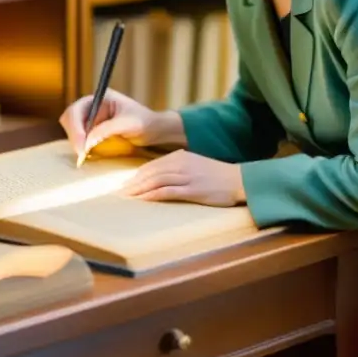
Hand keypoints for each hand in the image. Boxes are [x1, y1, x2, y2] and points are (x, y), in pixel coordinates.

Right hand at [59, 90, 183, 161]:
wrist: (154, 130)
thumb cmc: (144, 122)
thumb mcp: (127, 124)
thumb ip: (106, 130)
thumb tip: (87, 141)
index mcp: (100, 98)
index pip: (76, 110)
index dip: (75, 128)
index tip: (82, 145)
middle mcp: (92, 106)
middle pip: (70, 120)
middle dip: (74, 136)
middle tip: (82, 154)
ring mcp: (91, 119)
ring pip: (73, 130)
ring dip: (76, 142)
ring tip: (85, 155)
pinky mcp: (93, 131)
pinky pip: (80, 138)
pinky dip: (81, 147)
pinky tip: (88, 155)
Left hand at [121, 150, 244, 206]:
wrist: (239, 180)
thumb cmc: (217, 176)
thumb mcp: (195, 166)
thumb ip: (178, 168)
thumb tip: (159, 178)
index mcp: (180, 156)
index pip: (151, 166)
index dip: (136, 176)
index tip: (124, 185)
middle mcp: (181, 163)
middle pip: (150, 173)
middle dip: (132, 184)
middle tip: (118, 193)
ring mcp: (187, 176)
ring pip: (155, 181)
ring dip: (138, 190)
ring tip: (126, 198)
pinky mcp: (193, 189)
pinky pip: (167, 191)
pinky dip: (152, 195)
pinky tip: (143, 200)